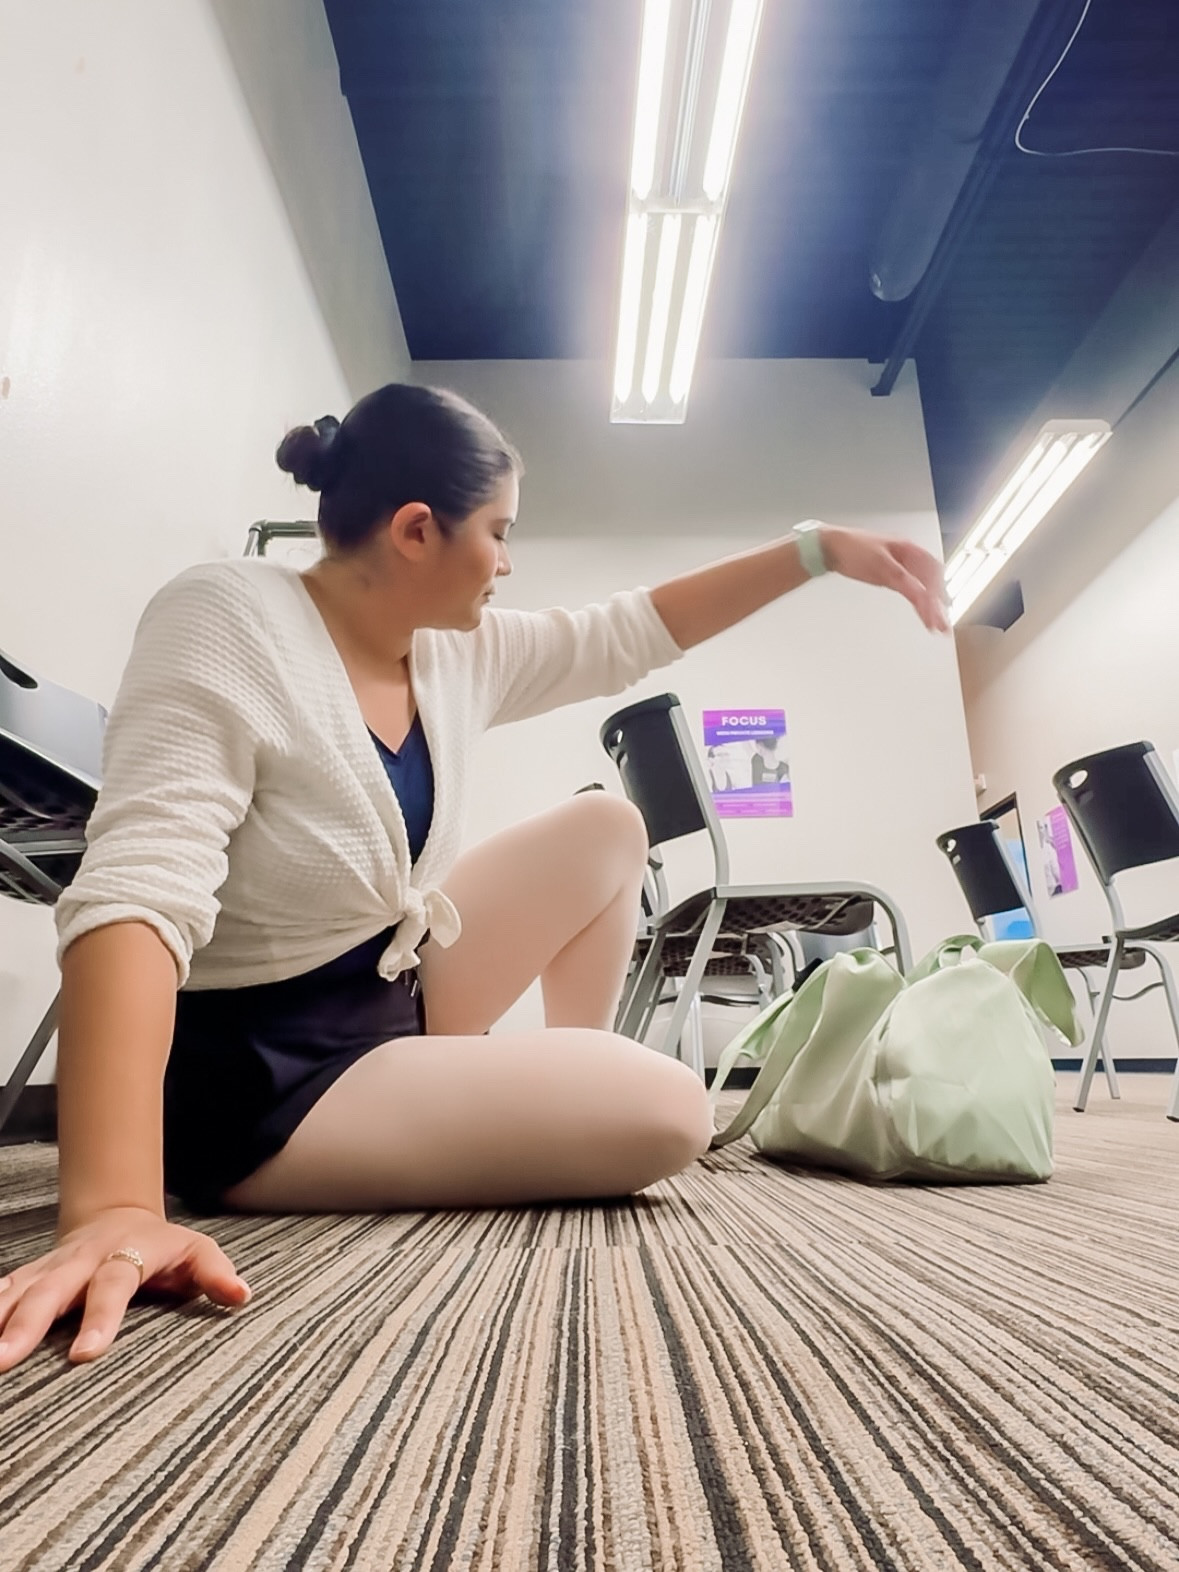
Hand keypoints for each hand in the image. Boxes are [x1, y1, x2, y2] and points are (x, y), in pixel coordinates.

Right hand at [0, 1206, 250, 1371]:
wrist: (119, 1216)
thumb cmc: (163, 1246)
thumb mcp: (196, 1251)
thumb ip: (214, 1273)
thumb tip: (241, 1295)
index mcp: (124, 1256)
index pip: (112, 1286)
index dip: (100, 1318)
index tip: (84, 1354)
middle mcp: (80, 1261)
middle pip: (50, 1291)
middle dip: (24, 1324)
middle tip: (2, 1360)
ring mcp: (50, 1268)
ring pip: (15, 1290)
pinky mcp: (29, 1276)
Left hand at [819, 525, 949, 632]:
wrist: (832, 547)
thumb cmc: (853, 548)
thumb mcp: (880, 564)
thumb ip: (902, 579)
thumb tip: (919, 593)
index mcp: (910, 550)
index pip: (932, 573)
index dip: (936, 593)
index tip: (935, 611)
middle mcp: (908, 558)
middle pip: (931, 582)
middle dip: (937, 603)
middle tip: (941, 623)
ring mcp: (900, 568)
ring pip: (922, 587)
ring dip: (930, 605)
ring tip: (935, 624)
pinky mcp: (891, 577)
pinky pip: (910, 590)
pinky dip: (917, 602)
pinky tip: (922, 611)